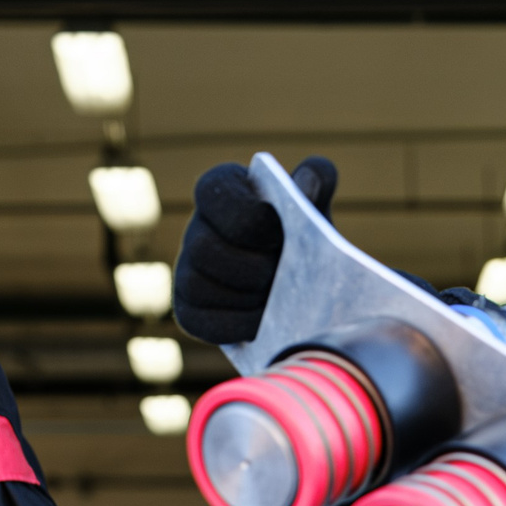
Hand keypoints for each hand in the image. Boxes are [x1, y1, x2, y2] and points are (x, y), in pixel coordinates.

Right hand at [172, 157, 337, 344]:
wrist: (307, 294)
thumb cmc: (307, 239)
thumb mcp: (316, 208)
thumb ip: (317, 182)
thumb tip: (307, 180)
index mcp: (223, 191)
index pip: (212, 190)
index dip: (245, 214)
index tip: (278, 233)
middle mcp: (198, 228)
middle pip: (203, 246)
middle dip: (250, 266)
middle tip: (283, 274)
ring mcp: (187, 271)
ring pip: (196, 285)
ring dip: (243, 297)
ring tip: (277, 300)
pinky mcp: (190, 310)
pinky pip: (198, 320)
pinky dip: (235, 325)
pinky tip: (263, 323)